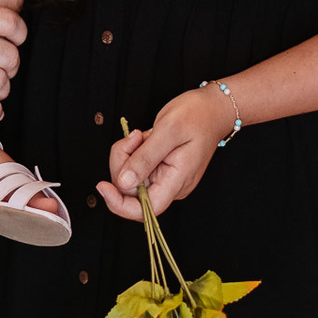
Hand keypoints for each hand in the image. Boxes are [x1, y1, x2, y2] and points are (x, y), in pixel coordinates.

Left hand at [96, 87, 233, 219]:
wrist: (213, 107)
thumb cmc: (198, 115)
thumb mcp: (169, 131)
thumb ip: (145, 158)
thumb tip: (123, 183)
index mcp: (177, 181)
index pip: (146, 209)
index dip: (120, 204)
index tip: (103, 187)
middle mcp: (170, 185)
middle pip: (132, 190)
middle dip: (122, 163)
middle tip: (132, 138)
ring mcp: (164, 177)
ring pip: (130, 177)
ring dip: (126, 154)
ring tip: (140, 135)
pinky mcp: (159, 168)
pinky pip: (136, 166)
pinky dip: (132, 151)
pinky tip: (143, 137)